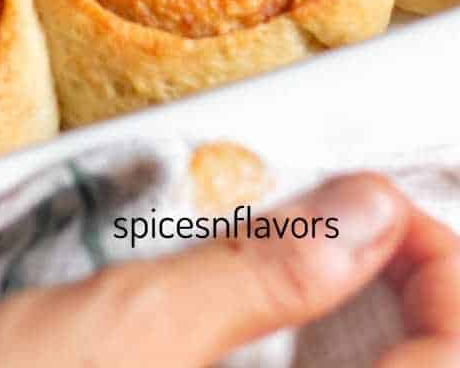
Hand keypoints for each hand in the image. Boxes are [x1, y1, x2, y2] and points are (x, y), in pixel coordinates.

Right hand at [0, 174, 459, 367]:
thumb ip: (261, 273)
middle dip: (418, 295)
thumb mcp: (127, 329)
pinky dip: (318, 354)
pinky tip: (278, 313)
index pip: (452, 366)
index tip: (394, 203)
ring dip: (376, 328)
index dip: (450, 272)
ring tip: (332, 251)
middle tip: (368, 218)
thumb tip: (370, 210)